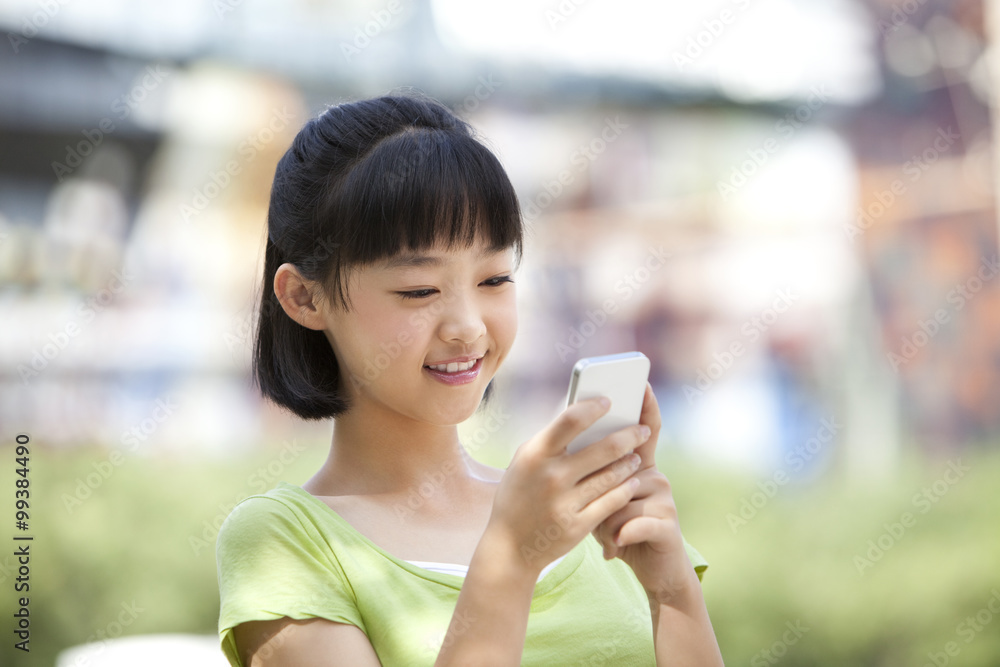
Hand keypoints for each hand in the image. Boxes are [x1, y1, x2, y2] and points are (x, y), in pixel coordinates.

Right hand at [485, 397, 649, 575]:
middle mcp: (552, 477)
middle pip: (603, 448)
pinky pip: (612, 501)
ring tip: (636, 457)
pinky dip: (626, 489)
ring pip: (613, 476)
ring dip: (630, 463)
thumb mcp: (525, 462)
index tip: (609, 402)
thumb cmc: (519, 495)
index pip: (571, 420)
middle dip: (629, 436)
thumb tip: (582, 417)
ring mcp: (565, 503)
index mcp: (536, 455)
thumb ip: (550, 441)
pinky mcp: (578, 525)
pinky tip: (632, 481)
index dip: (594, 408)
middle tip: (642, 430)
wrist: (510, 546)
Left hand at [591, 384, 697, 603]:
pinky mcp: (667, 524)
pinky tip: (614, 548)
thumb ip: (591, 474)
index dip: (645, 406)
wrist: (652, 570)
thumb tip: (568, 448)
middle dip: (600, 489)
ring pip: (621, 497)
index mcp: (639, 466)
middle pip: (622, 466)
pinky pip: (631, 522)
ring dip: (606, 522)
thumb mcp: (600, 499)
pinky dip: (617, 538)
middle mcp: (655, 476)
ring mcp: (664, 498)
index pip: (643, 430)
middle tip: (592, 510)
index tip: (642, 383)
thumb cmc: (618, 529)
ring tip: (606, 537)